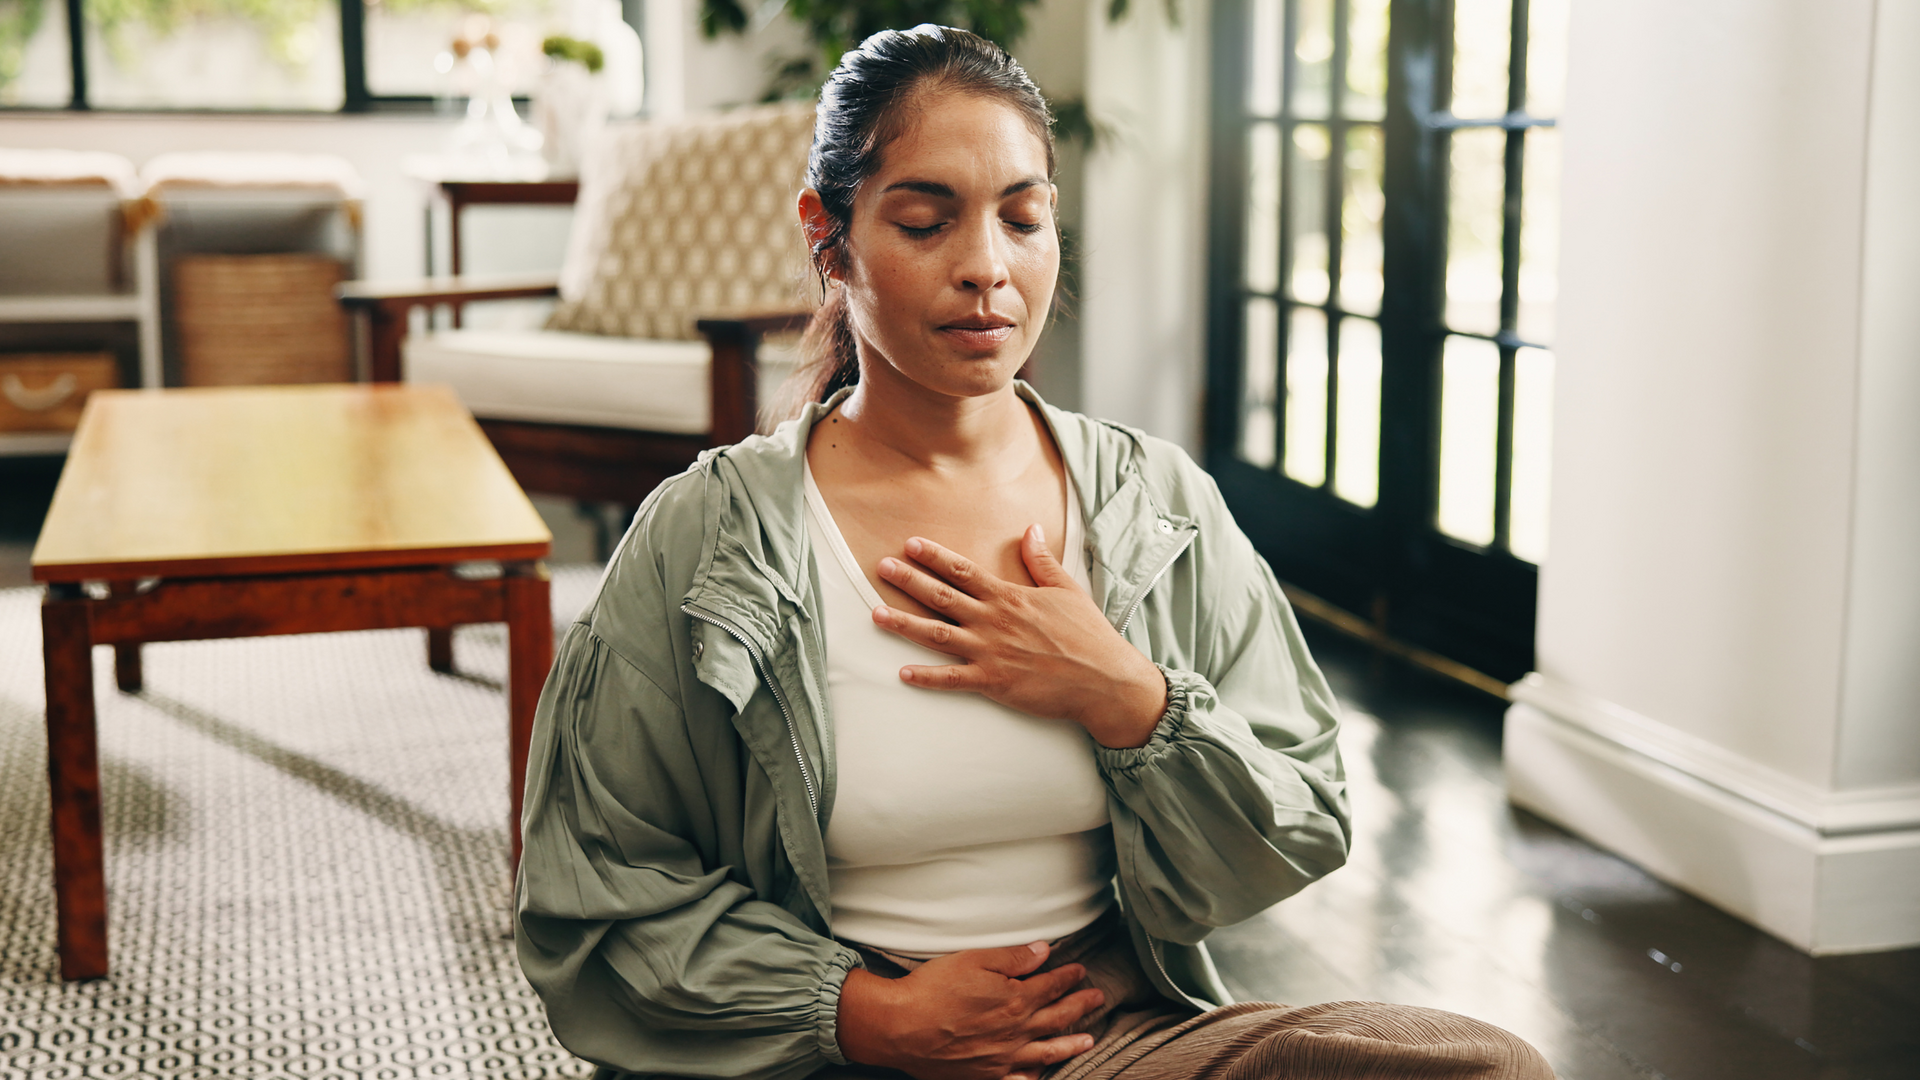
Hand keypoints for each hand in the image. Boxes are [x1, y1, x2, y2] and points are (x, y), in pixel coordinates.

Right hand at [837, 940, 1105, 1079]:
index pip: (1051, 985)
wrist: (901, 1027)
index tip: (1080, 970)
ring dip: (1071, 1044)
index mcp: (1015, 999)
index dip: (1068, 976)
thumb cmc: (934, 988)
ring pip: (1047, 1051)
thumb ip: (1013, 958)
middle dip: (1080, 1006)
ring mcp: (1002, 1057)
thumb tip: (1043, 952)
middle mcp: (1016, 1031)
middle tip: (1098, 999)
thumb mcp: (974, 960)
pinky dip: (1032, 1079)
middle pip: (1057, 1017)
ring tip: (1089, 1040)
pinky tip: (1039, 1077)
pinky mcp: (985, 1075)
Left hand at [872, 526, 1167, 747]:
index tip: (910, 544)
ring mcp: (991, 652)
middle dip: (908, 580)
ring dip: (904, 624)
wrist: (1104, 680)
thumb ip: (1041, 561)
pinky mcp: (994, 682)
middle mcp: (994, 621)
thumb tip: (1030, 530)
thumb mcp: (1067, 589)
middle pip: (941, 597)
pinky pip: (953, 680)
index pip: (963, 571)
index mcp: (1010, 597)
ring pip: (937, 635)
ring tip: (876, 614)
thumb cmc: (1088, 635)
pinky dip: (927, 678)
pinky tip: (903, 673)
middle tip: (881, 567)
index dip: (934, 557)